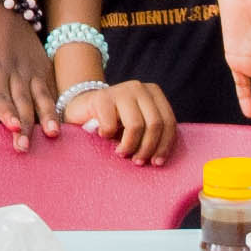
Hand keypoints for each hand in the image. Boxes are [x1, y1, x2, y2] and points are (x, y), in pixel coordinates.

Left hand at [0, 3, 54, 149]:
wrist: (3, 3)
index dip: (5, 111)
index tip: (11, 127)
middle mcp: (14, 71)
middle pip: (21, 102)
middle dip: (24, 126)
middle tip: (24, 148)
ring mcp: (32, 69)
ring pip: (41, 96)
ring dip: (46, 116)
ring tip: (52, 134)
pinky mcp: (43, 65)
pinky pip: (51, 89)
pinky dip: (55, 105)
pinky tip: (59, 122)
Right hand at [61, 78, 176, 165]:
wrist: (82, 108)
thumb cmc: (113, 122)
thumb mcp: (138, 126)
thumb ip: (151, 133)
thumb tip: (160, 158)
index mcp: (153, 93)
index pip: (168, 122)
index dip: (164, 145)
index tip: (156, 162)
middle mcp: (139, 87)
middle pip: (155, 124)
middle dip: (147, 148)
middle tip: (137, 161)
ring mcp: (120, 90)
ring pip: (136, 125)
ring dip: (129, 146)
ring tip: (122, 153)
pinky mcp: (101, 97)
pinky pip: (111, 125)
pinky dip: (108, 136)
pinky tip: (103, 136)